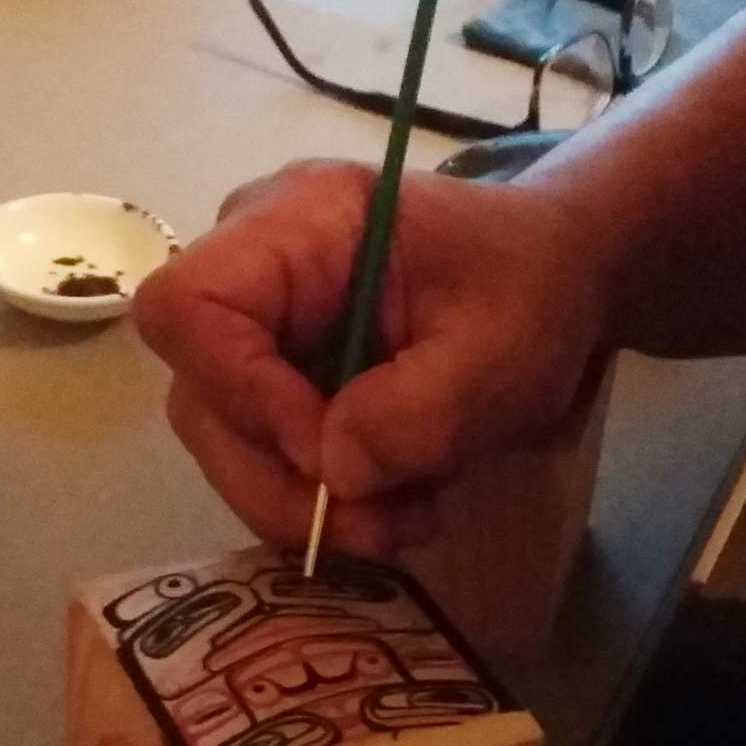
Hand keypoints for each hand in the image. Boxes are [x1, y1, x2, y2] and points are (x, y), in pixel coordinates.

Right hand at [133, 160, 604, 555]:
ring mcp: (257, 321)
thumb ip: (417, 413)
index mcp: (300, 221)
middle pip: (198, 391)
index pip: (190, 306)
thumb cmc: (533, 288)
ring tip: (400, 520)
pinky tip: (388, 503)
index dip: (238, 393)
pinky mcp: (274, 371)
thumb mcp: (502, 354)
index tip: (325, 453)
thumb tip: (331, 472)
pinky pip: (258, 450)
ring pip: (222, 437)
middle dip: (277, 479)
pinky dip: (315, 497)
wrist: (555, 276)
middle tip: (376, 524)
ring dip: (300, 502)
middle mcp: (253, 264)